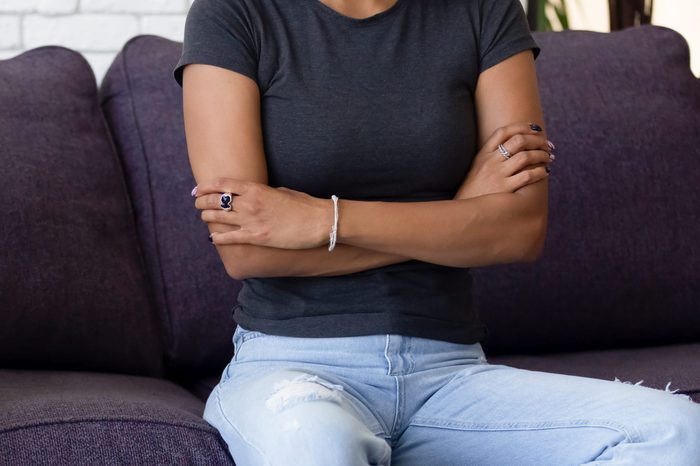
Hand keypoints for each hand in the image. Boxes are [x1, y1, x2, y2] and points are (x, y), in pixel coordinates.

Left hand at [193, 177, 332, 248]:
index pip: (222, 184)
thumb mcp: (282, 192)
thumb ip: (265, 193)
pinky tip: (213, 239)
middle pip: (215, 200)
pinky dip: (219, 238)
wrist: (318, 221)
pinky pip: (230, 238)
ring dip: (207, 217)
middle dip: (202, 202)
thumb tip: (257, 196)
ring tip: (204, 217)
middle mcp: (249, 203)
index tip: (198, 189)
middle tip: (198, 204)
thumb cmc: (304, 205)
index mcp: (256, 189)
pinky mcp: (257, 237)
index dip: (206, 186)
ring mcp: (252, 221)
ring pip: (218, 218)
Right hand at [454, 123, 553, 198]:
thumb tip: (515, 147)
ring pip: (526, 156)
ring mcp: (497, 175)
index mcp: (483, 154)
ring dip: (542, 155)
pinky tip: (545, 172)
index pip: (503, 132)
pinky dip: (540, 172)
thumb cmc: (473, 190)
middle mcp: (491, 162)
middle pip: (519, 140)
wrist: (463, 211)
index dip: (522, 126)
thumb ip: (492, 156)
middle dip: (538, 140)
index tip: (535, 129)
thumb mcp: (477, 168)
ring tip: (549, 157)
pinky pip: (528, 175)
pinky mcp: (505, 189)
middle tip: (548, 144)